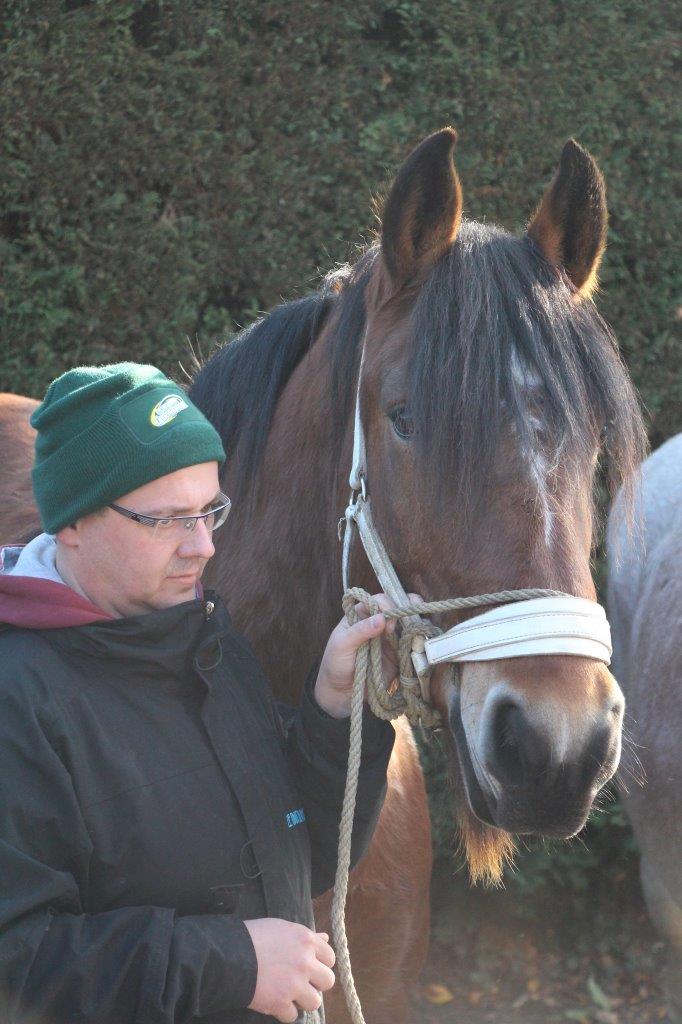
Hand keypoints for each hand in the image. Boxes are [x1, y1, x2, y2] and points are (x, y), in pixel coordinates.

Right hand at [244, 918, 334, 1021]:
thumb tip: (324, 938)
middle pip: (328, 981)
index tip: (310, 967)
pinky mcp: (281, 1003)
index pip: (330, 958)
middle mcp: (305, 963)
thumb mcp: (282, 928)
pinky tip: (275, 1002)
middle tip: (301, 982)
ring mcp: (294, 985)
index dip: (320, 964)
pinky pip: (293, 1016)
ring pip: (315, 1002)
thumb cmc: (254, 936)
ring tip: (289, 994)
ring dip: (303, 1000)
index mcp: (306, 941)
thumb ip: (306, 936)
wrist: (230, 955)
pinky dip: (284, 1012)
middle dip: (315, 983)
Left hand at [313, 592, 422, 717]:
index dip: (387, 607)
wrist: (343, 692)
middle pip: (398, 607)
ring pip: (409, 623)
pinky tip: (425, 642)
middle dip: (409, 607)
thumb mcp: (342, 645)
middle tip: (415, 616)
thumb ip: (360, 631)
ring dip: (418, 622)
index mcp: (362, 614)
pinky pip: (413, 643)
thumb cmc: (336, 663)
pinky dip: (420, 641)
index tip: (389, 624)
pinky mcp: (399, 653)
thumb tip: (381, 618)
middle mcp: (379, 623)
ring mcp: (391, 637)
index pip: (379, 601)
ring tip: (424, 627)